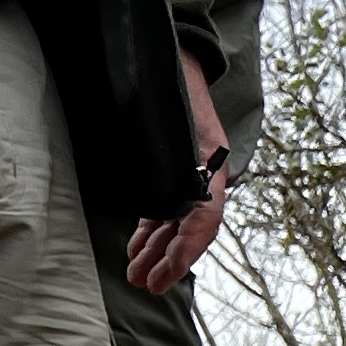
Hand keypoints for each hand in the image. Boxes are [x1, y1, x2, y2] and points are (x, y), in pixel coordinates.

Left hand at [123, 61, 228, 293]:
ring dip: (156, 254)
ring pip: (174, 225)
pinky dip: (149, 233)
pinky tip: (135, 249)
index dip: (187, 249)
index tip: (168, 271)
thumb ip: (176, 156)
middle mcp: (202, 180)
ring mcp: (187, 179)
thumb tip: (171, 197)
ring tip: (137, 278)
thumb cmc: (173, 85)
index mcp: (210, 170)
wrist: (173, 59)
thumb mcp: (176, 119)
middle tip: (148, 286)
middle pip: (189, 231)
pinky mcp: (169, 175)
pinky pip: (162, 211)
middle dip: (169, 262)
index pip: (205, 221)